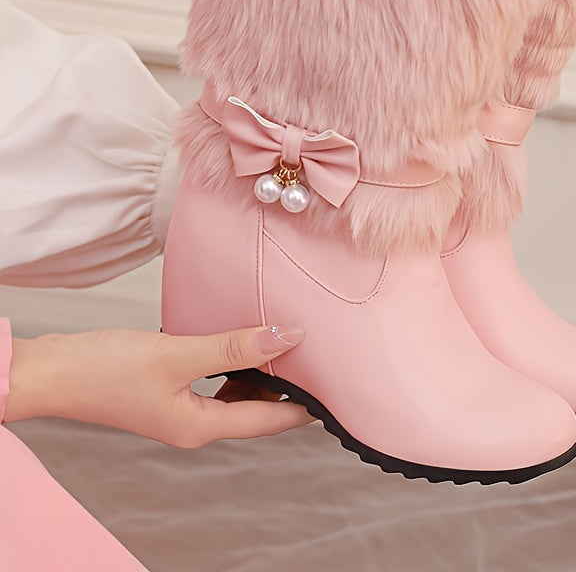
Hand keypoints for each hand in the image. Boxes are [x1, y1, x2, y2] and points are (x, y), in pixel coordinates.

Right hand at [4, 325, 314, 446]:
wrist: (51, 371)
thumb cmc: (104, 369)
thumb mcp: (178, 353)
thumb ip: (234, 346)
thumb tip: (286, 337)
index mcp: (200, 428)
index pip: (269, 420)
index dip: (304, 405)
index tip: (334, 388)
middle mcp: (193, 426)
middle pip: (255, 410)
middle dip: (284, 386)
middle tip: (310, 354)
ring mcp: (179, 410)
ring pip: (235, 396)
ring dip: (257, 373)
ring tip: (279, 344)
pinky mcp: (166, 392)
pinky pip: (213, 383)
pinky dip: (230, 366)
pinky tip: (236, 344)